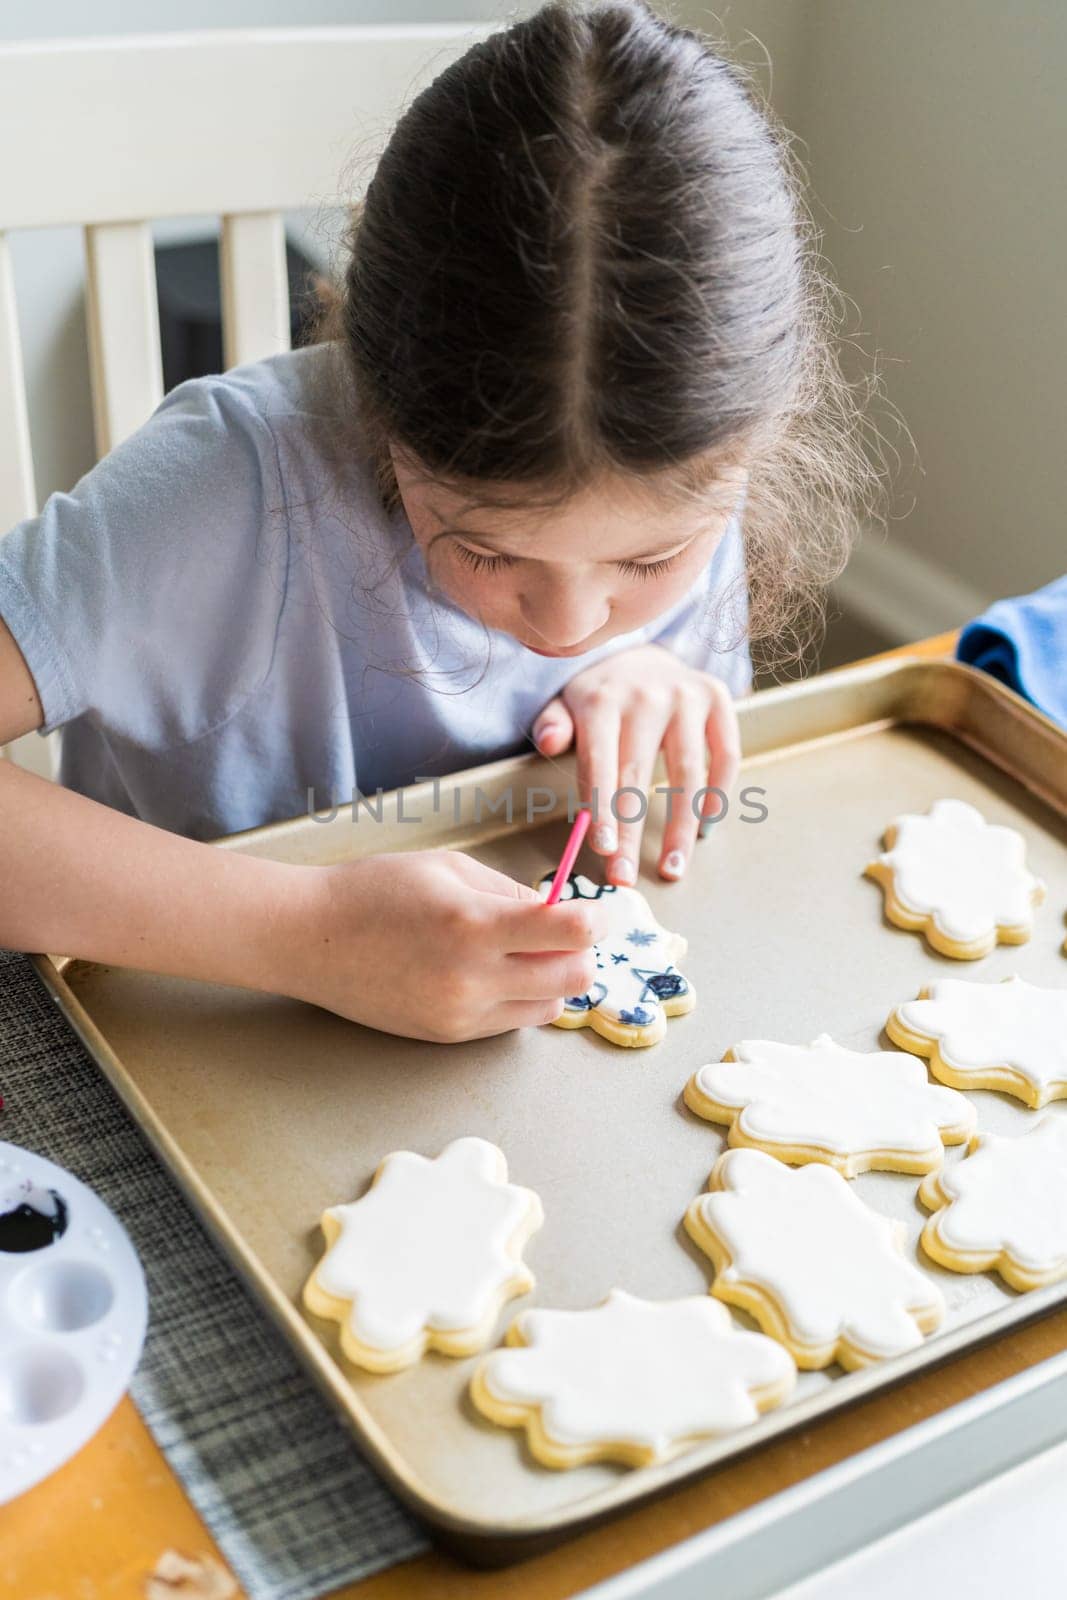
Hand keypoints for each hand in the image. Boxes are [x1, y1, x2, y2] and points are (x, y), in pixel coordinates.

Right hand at [283, 849, 609, 1042]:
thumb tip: (558, 911)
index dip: (598, 920)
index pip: (570, 932)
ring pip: (549, 1007)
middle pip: (573, 979)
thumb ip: (510, 891)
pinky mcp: (448, 1036)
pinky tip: (495, 973)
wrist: (310, 939)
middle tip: (567, 934)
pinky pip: (512, 1023)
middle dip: (583, 953)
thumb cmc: (374, 891)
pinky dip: (521, 999)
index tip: (599, 912)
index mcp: (473, 924)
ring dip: (554, 980)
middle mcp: (471, 977)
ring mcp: (460, 1014)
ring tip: (527, 953)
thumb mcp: (448, 869)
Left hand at [531, 644, 739, 884]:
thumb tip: (548, 741)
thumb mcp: (565, 704)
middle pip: (638, 776)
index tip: (603, 849)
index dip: (602, 809)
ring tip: (673, 866)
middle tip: (625, 877)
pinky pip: (726, 753)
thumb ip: (553, 725)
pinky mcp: (717, 697)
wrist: (639, 652)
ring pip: (689, 772)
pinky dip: (719, 793)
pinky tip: (705, 825)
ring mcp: (686, 695)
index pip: (601, 763)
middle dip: (631, 833)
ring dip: (681, 827)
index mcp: (602, 701)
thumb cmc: (599, 695)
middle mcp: (646, 696)